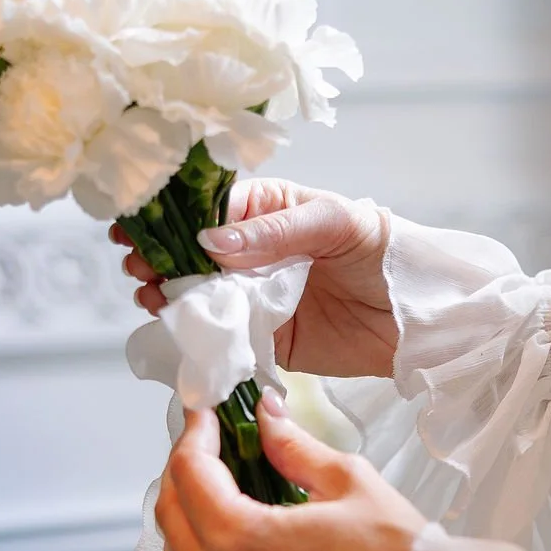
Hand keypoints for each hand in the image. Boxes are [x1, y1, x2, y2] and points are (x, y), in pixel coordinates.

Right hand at [111, 178, 396, 377]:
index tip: (133, 228)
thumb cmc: (383, 251)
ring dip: (168, 296)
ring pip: (196, 296)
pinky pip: (221, 336)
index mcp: (264, 211)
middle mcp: (251, 254)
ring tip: (153, 296)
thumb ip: (272, 232)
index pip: (204, 210)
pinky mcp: (263, 339)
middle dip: (158, 258)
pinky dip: (196, 335)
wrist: (417, 316)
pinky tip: (174, 329)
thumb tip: (211, 241)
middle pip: (188, 255)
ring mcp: (254, 298)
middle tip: (140, 267)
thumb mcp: (331, 224)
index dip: (167, 219)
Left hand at [156, 390, 425, 550]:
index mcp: (240, 541)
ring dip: (185, 533)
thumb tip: (265, 416)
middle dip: (186, 475)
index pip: (189, 472)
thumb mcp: (347, 482)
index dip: (196, 433)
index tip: (207, 415)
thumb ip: (292, 447)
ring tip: (217, 506)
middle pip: (171, 518)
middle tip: (213, 451)